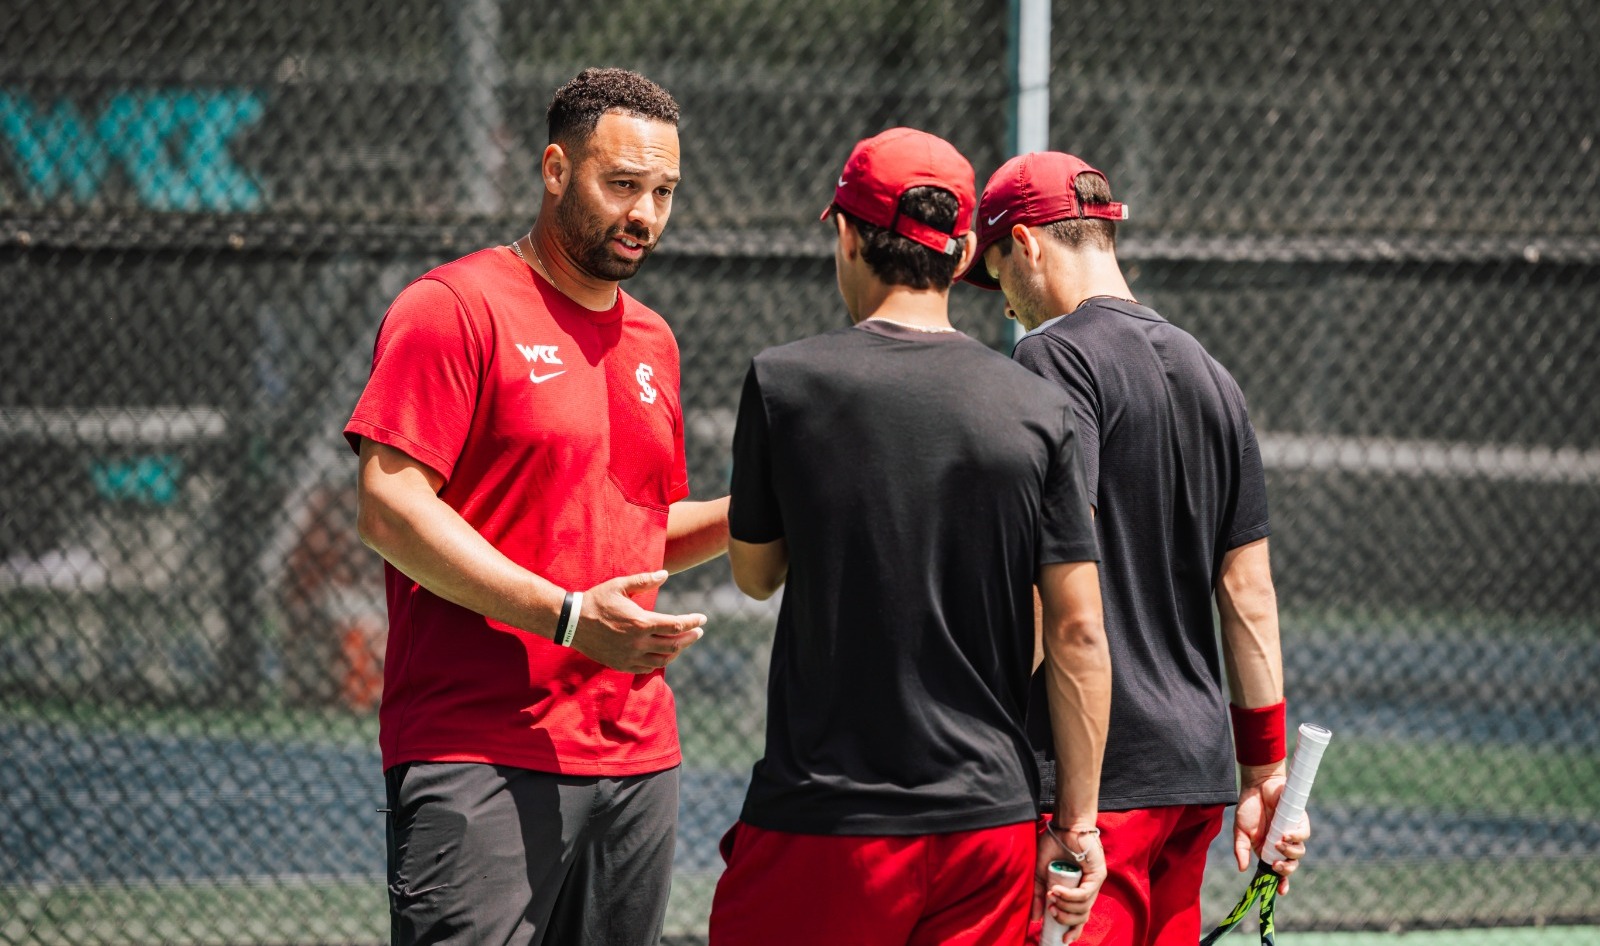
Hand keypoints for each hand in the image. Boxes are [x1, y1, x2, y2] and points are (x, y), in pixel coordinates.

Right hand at [569, 570, 706, 673]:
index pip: (676, 625)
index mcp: (641, 622)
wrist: (572, 623)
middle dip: (690, 637)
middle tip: (698, 632)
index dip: (692, 622)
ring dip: (677, 651)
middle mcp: (639, 643)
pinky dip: (660, 661)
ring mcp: (630, 656)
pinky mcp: (622, 665)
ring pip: (663, 659)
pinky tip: (663, 654)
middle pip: (674, 644)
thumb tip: (665, 574)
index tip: (702, 619)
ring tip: (683, 642)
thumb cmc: (596, 600)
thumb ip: (644, 580)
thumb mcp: (619, 585)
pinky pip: (648, 668)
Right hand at [1033, 822, 1104, 943]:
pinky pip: (1084, 895)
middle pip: (1081, 917)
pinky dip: (1069, 896)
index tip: (1062, 939)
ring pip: (1083, 908)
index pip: (1078, 917)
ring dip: (1065, 907)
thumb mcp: (1040, 873)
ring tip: (1052, 897)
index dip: (1072, 930)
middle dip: (1064, 919)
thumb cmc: (1053, 845)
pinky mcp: (1098, 876)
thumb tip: (1036, 918)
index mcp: (1075, 891)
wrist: (1064, 826)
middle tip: (1050, 911)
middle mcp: (1086, 890)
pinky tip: (1057, 891)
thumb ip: (1039, 895)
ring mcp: (1093, 883)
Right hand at [1234, 771, 1310, 892]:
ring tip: (1278, 843)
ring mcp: (1291, 834)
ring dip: (1290, 853)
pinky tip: (1285, 834)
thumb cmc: (1248, 808)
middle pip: (1291, 865)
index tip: (1281, 891)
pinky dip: (1296, 837)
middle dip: (1286, 869)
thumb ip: (1241, 850)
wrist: (1257, 785)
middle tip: (1276, 865)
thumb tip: (1242, 869)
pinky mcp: (1299, 822)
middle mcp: (1281, 845)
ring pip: (1300, 852)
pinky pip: (1304, 835)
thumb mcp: (1240, 831)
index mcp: (1267, 850)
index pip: (1277, 871)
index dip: (1281, 882)